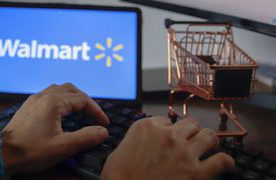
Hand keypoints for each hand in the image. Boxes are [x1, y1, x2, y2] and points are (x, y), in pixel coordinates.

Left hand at [1, 83, 108, 173]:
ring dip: (73, 97)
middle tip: (94, 114)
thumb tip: (102, 131)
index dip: (97, 111)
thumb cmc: (29, 151)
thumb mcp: (63, 147)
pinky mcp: (29, 106)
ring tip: (80, 110)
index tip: (104, 123)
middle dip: (86, 101)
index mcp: (53, 103)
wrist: (1, 154)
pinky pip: (49, 95)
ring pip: (59, 89)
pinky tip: (62, 112)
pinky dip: (61, 99)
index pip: (82, 100)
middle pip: (71, 89)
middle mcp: (43, 97)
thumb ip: (86, 137)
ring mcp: (34, 100)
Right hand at [101, 117, 233, 179]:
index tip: (169, 137)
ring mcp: (183, 152)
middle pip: (190, 124)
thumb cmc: (118, 178)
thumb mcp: (119, 152)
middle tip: (192, 139)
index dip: (169, 130)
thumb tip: (145, 144)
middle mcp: (167, 135)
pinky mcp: (196, 173)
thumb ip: (135, 141)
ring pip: (208, 135)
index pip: (166, 121)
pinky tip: (225, 164)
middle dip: (191, 131)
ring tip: (210, 146)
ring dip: (209, 141)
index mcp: (146, 127)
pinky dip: (225, 162)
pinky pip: (221, 160)